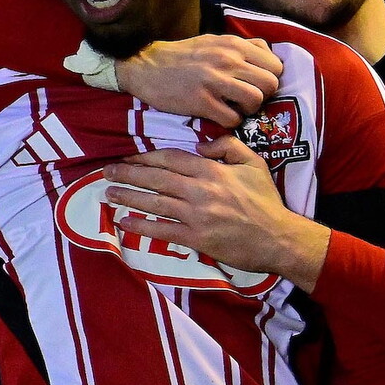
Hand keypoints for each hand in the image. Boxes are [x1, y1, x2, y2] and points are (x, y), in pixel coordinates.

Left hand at [103, 136, 328, 291]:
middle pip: (156, 178)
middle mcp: (199, 189)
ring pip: (154, 202)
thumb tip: (200, 146)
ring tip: (108, 193)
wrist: (277, 237)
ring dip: (129, 197)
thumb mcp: (253, 162)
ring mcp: (195, 215)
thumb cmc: (266, 199)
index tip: (128, 158)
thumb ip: (227, 146)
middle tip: (107, 172)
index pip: (170, 159)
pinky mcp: (196, 238)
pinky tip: (125, 221)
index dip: (146, 158)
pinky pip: (162, 230)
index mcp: (210, 170)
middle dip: (128, 174)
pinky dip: (141, 225)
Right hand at [114, 35, 283, 126]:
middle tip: (247, 99)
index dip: (270, 78)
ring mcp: (214, 81)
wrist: (145, 67)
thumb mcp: (214, 41)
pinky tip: (220, 116)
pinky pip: (232, 119)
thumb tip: (268, 52)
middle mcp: (228, 60)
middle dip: (263, 96)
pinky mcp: (201, 102)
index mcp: (233, 44)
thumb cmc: (182, 56)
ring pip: (255, 100)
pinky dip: (230, 122)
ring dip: (248, 110)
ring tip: (235, 108)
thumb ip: (242, 47)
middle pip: (270, 83)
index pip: (275, 64)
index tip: (257, 85)